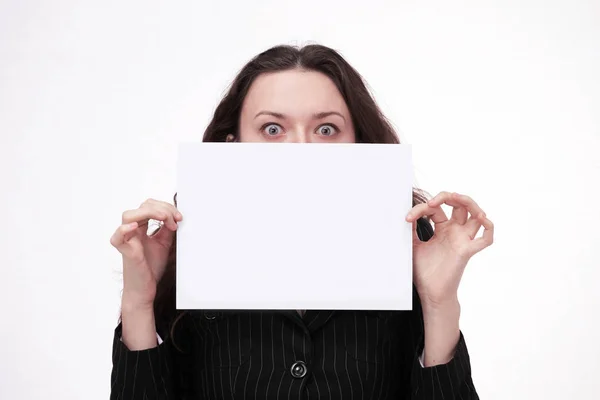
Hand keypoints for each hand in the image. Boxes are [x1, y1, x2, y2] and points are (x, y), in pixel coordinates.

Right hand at [110, 198, 181, 308]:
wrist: (146, 288)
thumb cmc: (151, 267)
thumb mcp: (164, 242)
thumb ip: (167, 228)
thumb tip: (175, 215)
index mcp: (141, 227)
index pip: (150, 206)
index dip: (166, 207)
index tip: (179, 218)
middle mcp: (132, 231)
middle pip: (142, 206)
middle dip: (163, 208)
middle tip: (176, 220)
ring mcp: (127, 240)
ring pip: (129, 215)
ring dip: (150, 213)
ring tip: (165, 220)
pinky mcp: (125, 251)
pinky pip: (117, 237)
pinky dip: (124, 229)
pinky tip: (136, 227)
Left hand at [405, 191, 493, 306]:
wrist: (429, 292)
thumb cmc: (424, 271)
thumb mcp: (414, 245)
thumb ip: (412, 229)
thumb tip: (407, 213)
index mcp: (443, 228)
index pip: (437, 209)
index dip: (422, 208)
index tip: (407, 218)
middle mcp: (455, 232)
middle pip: (461, 205)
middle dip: (449, 197)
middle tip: (433, 201)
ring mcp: (463, 240)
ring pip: (476, 215)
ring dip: (469, 203)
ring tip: (455, 197)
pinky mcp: (467, 251)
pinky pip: (486, 239)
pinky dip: (488, 227)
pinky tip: (481, 219)